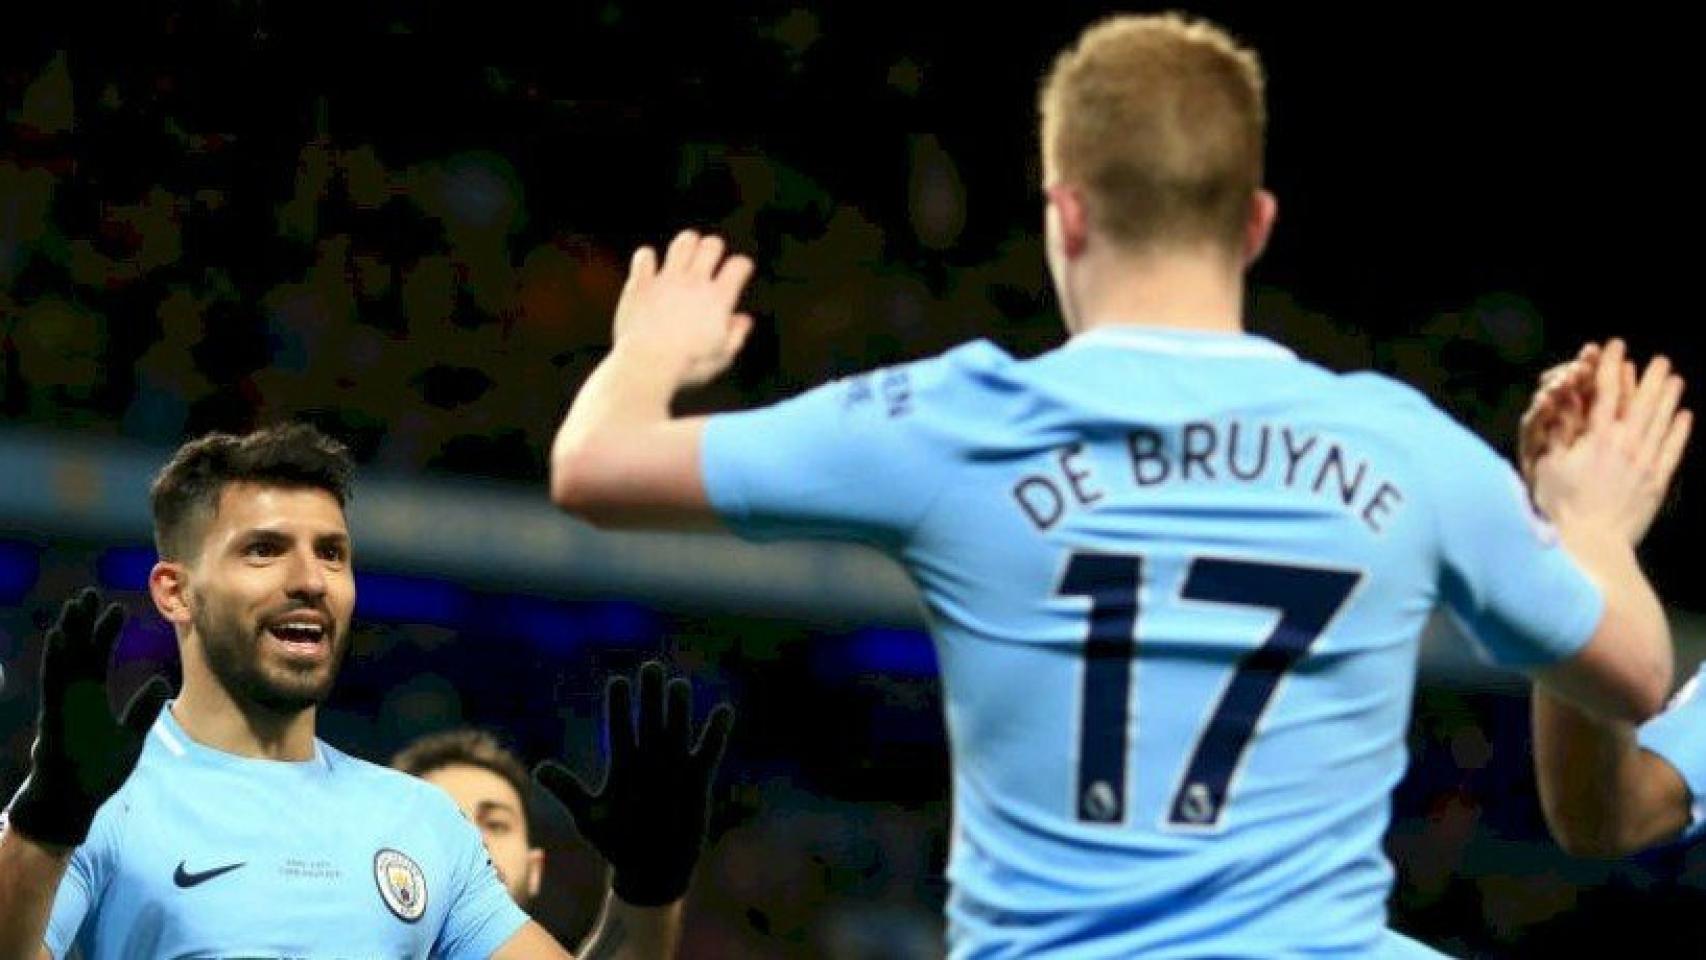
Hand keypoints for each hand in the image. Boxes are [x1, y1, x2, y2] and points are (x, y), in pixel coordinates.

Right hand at [6, 589, 172, 847]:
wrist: (72, 804)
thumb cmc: (98, 773)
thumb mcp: (131, 737)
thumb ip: (143, 710)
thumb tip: (161, 682)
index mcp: (90, 699)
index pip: (98, 657)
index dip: (105, 632)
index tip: (116, 608)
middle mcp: (73, 698)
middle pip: (78, 652)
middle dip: (82, 623)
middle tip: (87, 594)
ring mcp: (61, 707)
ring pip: (63, 662)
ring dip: (68, 634)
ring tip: (74, 606)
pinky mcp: (53, 718)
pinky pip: (53, 685)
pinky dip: (55, 660)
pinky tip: (58, 637)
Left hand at [535, 661, 733, 905]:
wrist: (650, 867)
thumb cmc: (616, 843)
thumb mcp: (590, 817)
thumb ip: (568, 790)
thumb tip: (539, 770)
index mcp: (622, 764)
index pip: (620, 727)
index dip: (619, 705)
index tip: (618, 682)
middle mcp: (649, 758)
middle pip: (649, 720)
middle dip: (650, 696)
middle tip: (650, 668)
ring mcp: (674, 766)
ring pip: (677, 729)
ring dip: (678, 709)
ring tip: (678, 685)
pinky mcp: (697, 779)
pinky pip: (709, 751)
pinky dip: (716, 733)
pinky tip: (724, 711)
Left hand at [612, 230, 755, 388]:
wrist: (647, 364)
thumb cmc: (687, 366)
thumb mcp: (721, 357)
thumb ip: (736, 335)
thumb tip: (743, 321)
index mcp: (719, 299)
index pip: (739, 264)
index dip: (741, 266)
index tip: (738, 273)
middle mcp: (695, 282)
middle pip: (712, 245)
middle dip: (714, 249)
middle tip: (710, 261)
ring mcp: (667, 279)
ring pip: (683, 243)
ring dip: (687, 245)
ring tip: (685, 255)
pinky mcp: (641, 283)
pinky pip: (645, 256)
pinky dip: (647, 259)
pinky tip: (650, 269)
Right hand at [1532, 340, 1691, 544]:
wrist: (1591, 545)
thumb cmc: (1560, 506)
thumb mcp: (1547, 464)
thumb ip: (1558, 430)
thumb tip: (1565, 400)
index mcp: (1597, 437)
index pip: (1607, 393)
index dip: (1611, 367)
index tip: (1616, 348)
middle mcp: (1626, 444)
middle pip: (1642, 403)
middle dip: (1650, 378)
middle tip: (1660, 360)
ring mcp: (1645, 463)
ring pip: (1661, 422)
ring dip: (1669, 398)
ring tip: (1676, 379)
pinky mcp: (1656, 483)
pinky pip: (1672, 451)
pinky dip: (1679, 432)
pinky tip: (1685, 417)